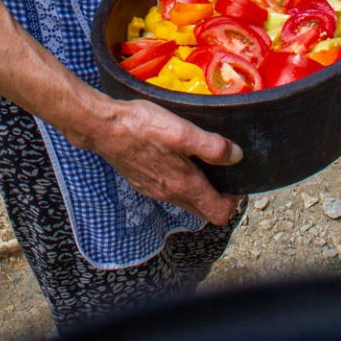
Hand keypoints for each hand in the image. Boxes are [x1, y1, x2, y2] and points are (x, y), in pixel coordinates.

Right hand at [96, 98, 242, 224]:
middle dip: (216, 197)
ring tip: (200, 161)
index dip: (232, 201)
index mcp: (184, 185)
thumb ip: (212, 147)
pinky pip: (167, 190)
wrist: (104, 127)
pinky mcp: (141, 181)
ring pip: (184, 200)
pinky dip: (178, 181)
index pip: (218, 213)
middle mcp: (169, 194)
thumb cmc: (143, 127)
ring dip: (197, 188)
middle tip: (222, 171)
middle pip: (202, 210)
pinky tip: (174, 157)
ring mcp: (153, 190)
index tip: (235, 181)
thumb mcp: (183, 132)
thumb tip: (236, 156)